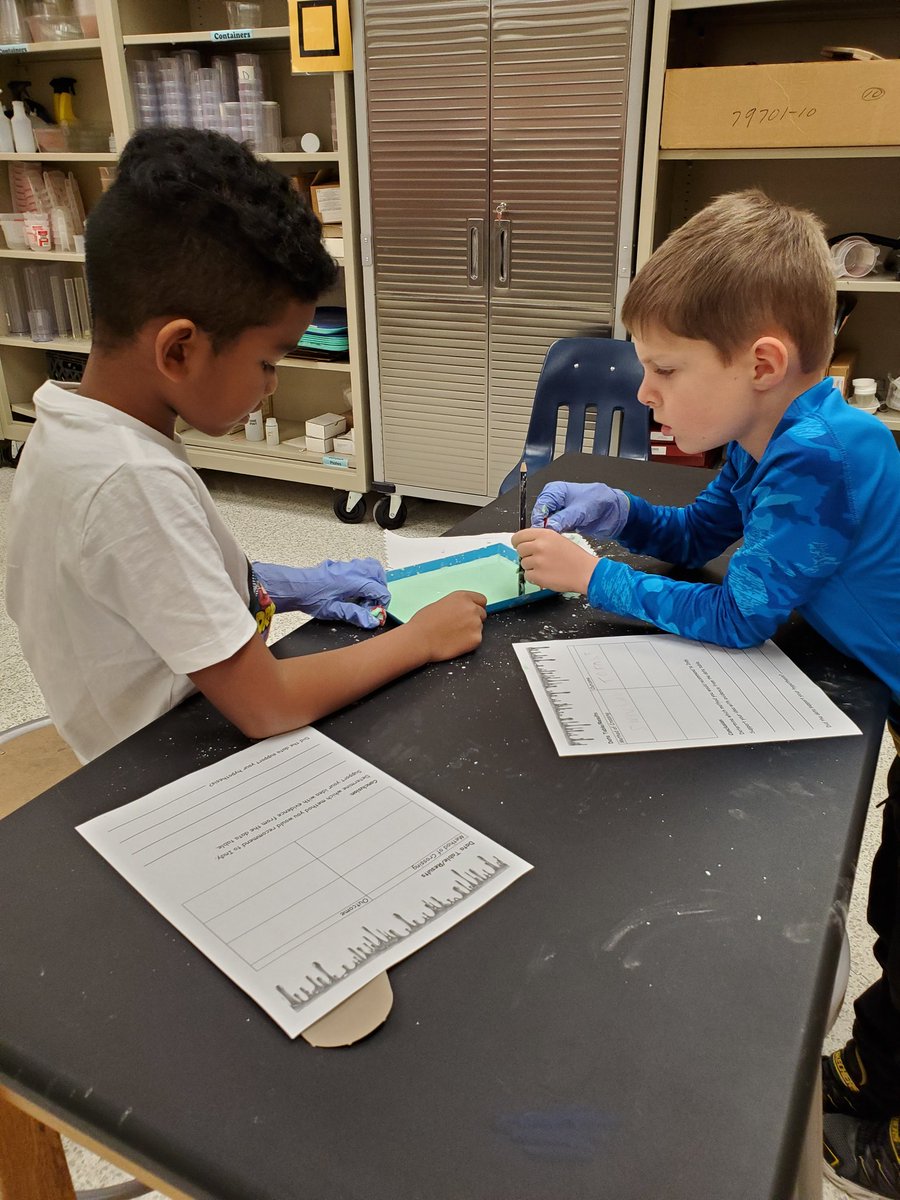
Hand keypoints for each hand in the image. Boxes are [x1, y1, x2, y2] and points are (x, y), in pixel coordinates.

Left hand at [253, 559, 390, 628]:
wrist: (295, 587)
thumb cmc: (310, 597)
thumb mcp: (334, 611)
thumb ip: (355, 615)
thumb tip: (371, 620)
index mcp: (353, 581)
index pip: (379, 589)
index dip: (382, 603)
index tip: (375, 612)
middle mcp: (352, 571)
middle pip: (379, 574)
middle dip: (381, 589)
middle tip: (373, 604)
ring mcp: (346, 566)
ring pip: (371, 566)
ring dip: (374, 580)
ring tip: (366, 596)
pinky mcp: (340, 566)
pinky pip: (360, 566)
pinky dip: (364, 576)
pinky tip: (355, 589)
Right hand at [407, 591, 486, 660]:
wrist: (419, 640)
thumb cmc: (423, 623)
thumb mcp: (440, 604)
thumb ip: (456, 605)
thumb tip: (461, 611)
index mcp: (462, 597)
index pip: (481, 600)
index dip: (476, 607)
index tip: (472, 612)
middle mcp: (471, 608)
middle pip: (482, 614)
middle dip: (473, 620)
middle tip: (459, 627)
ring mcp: (475, 624)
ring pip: (479, 628)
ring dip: (470, 631)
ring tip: (452, 635)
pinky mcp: (476, 639)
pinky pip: (477, 640)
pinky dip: (469, 643)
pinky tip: (455, 642)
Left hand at [512, 528, 597, 593]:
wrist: (586, 573)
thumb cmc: (575, 558)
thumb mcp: (558, 540)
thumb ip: (540, 540)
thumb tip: (525, 543)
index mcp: (544, 535)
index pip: (519, 536)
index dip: (518, 542)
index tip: (519, 545)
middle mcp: (539, 546)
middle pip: (519, 550)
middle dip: (526, 555)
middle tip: (538, 559)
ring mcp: (537, 561)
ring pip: (523, 564)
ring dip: (532, 567)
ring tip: (547, 567)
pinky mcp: (537, 576)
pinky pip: (527, 576)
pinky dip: (535, 577)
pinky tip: (547, 575)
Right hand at [531, 482, 628, 537]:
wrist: (614, 512)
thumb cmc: (599, 502)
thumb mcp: (580, 510)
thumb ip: (563, 518)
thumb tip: (548, 527)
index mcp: (555, 491)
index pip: (540, 505)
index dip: (539, 519)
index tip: (542, 531)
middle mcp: (554, 501)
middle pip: (540, 516)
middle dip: (543, 527)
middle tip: (547, 537)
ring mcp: (558, 512)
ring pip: (546, 524)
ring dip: (549, 532)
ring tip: (554, 539)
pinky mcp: (563, 522)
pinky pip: (554, 530)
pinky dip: (555, 535)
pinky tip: (559, 540)